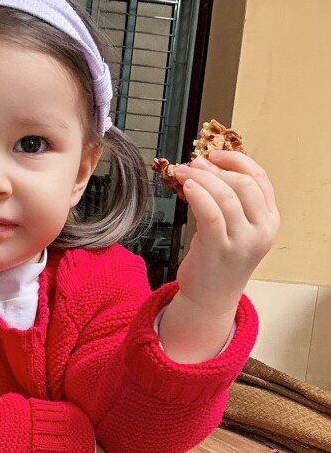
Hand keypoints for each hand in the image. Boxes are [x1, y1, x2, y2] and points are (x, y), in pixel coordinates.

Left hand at [173, 150, 279, 315]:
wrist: (210, 298)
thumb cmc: (219, 260)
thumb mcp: (236, 228)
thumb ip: (232, 202)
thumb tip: (208, 166)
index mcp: (270, 221)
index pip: (259, 179)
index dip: (236, 161)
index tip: (214, 154)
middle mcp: (261, 230)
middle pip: (243, 184)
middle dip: (216, 168)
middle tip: (194, 163)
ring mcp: (242, 241)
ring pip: (226, 196)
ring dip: (202, 178)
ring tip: (184, 172)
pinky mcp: (218, 249)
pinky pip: (210, 213)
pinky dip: (198, 195)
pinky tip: (186, 186)